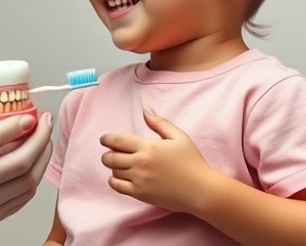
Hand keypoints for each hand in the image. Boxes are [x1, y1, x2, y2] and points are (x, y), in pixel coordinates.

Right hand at [0, 112, 53, 236]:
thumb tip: (6, 133)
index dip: (20, 125)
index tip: (33, 116)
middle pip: (19, 162)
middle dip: (40, 139)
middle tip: (45, 124)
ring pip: (27, 183)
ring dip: (41, 159)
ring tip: (43, 142)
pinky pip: (20, 199)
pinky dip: (31, 180)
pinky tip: (32, 165)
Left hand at [100, 108, 215, 212]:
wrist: (201, 190)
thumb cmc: (192, 162)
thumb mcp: (179, 137)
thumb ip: (160, 123)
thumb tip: (145, 110)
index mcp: (148, 146)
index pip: (116, 140)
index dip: (106, 139)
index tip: (104, 140)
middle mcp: (140, 162)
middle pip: (110, 157)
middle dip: (107, 154)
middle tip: (111, 154)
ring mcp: (139, 179)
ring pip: (113, 172)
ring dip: (113, 168)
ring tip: (121, 166)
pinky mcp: (140, 194)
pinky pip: (117, 187)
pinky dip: (114, 181)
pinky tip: (119, 178)